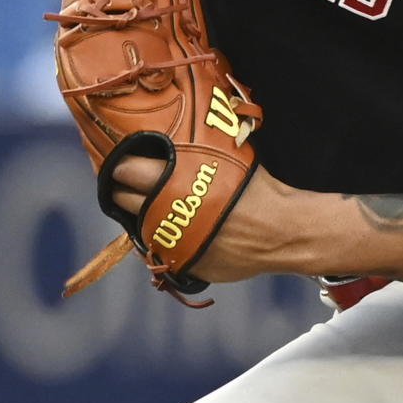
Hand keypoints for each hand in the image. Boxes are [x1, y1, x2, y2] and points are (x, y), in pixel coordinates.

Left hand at [110, 155, 322, 282]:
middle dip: (122, 188)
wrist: (281, 231)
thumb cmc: (256, 189)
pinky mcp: (181, 262)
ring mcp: (172, 240)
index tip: (122, 160)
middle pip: (124, 198)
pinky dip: (160, 236)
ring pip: (136, 226)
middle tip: (126, 181)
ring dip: (137, 214)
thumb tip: (173, 140)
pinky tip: (170, 227)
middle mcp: (167, 212)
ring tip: (145, 204)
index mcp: (175, 180)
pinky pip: (158, 248)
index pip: (128, 170)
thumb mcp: (224, 158)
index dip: (122, 164)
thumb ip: (194, 153)